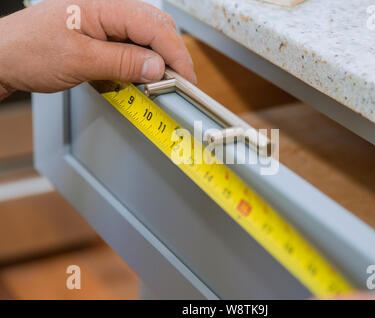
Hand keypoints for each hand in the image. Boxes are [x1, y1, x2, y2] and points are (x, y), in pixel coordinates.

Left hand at [0, 0, 195, 99]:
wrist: (3, 56)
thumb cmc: (28, 50)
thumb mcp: (80, 60)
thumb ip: (123, 62)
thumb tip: (158, 66)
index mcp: (104, 5)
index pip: (154, 27)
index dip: (176, 54)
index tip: (186, 79)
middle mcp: (108, 8)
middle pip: (157, 28)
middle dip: (173, 56)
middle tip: (180, 83)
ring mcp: (106, 20)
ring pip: (148, 36)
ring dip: (160, 59)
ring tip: (163, 82)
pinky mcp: (102, 33)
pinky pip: (133, 44)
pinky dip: (143, 61)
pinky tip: (144, 75)